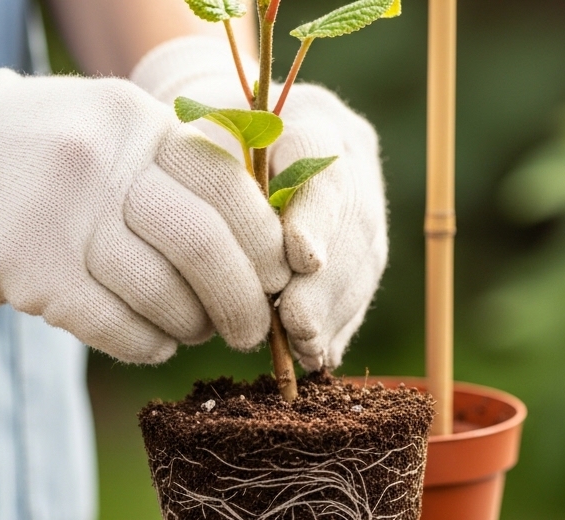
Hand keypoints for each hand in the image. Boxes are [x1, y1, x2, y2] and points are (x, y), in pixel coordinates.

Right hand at [0, 47, 286, 363]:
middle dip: (243, 301)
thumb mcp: (121, 132)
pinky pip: (117, 327)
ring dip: (194, 326)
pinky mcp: (28, 270)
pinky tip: (154, 340)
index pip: (230, 186)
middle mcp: (102, 162)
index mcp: (138, 122)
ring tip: (196, 330)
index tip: (280, 278)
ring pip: (162, 295)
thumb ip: (187, 172)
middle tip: (253, 328)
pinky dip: (149, 344)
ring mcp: (61, 215)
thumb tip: (274, 252)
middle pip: (204, 245)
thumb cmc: (56, 156)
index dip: (267, 242)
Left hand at [133, 36, 387, 370]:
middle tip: (299, 326)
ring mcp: (365, 191)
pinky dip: (340, 323)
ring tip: (307, 349)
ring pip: (367, 256)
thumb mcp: (199, 148)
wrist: (219, 133)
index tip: (303, 262)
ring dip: (337, 311)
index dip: (319, 217)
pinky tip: (319, 356)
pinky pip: (363, 282)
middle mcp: (349, 151)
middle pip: (355, 220)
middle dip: (329, 283)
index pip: (326, 165)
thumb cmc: (197, 145)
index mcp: (310, 118)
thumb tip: (241, 253)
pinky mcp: (365, 232)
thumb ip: (224, 187)